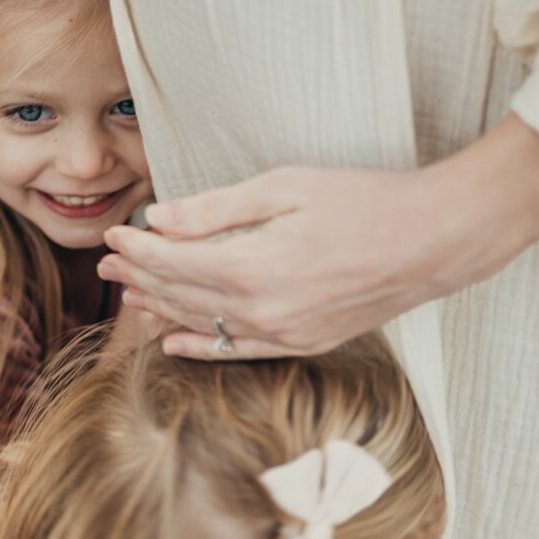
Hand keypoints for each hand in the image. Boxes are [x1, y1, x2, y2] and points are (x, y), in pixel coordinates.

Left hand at [99, 116, 538, 359]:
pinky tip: (173, 342)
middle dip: (138, 278)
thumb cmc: (363, 202)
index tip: (114, 234)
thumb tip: (159, 220)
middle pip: (179, 296)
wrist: (431, 243)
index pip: (171, 262)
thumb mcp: (285, 187)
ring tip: (129, 295)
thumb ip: (217, 209)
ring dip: (160, 310)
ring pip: (202, 327)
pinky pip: (236, 352)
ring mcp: (281, 334)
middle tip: (108, 263)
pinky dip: (199, 347)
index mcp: (250, 267)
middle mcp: (259, 311)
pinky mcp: (301, 344)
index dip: (136, 248)